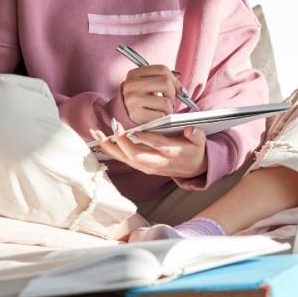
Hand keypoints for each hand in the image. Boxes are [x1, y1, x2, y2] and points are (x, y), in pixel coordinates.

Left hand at [91, 123, 207, 178]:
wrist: (193, 169)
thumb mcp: (201, 142)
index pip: (157, 145)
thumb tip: (190, 129)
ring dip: (110, 147)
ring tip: (97, 134)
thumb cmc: (194, 151)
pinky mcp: (142, 167)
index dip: (146, 138)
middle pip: (136, 155)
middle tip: (114, 127)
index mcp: (172, 153)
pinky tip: (101, 141)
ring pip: (126, 159)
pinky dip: (111, 151)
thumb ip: (196, 135)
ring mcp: (148, 166)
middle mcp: (157, 162)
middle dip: (122, 142)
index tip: (135, 130)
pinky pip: (124, 160)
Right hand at [121, 64, 183, 124]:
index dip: (175, 80)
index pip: (162, 69)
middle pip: (165, 82)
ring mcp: (133, 99)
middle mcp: (132, 84)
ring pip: (166, 102)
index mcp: (135, 73)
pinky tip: (156, 116)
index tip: (178, 89)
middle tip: (170, 101)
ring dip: (169, 109)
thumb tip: (182, 89)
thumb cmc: (140, 97)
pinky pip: (161, 116)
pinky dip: (162, 118)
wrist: (122, 113)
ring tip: (161, 110)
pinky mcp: (136, 114)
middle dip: (173, 94)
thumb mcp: (147, 84)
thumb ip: (163, 80)